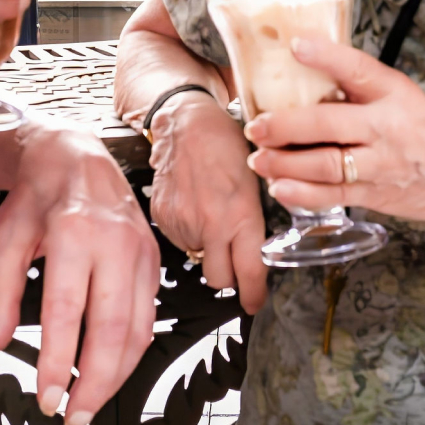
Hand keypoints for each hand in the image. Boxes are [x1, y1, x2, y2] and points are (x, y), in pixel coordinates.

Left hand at [0, 124, 159, 424]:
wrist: (74, 154)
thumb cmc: (39, 192)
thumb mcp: (5, 234)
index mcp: (74, 230)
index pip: (67, 312)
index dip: (58, 363)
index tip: (46, 396)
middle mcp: (114, 240)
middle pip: (112, 328)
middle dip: (95, 383)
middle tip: (72, 415)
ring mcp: (140, 249)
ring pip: (138, 328)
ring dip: (118, 375)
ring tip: (91, 403)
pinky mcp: (153, 258)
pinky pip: (149, 315)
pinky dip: (133, 350)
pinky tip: (113, 368)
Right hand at [147, 93, 267, 313]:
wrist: (186, 122)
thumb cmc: (225, 143)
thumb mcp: (257, 180)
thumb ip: (257, 219)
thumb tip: (262, 252)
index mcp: (241, 215)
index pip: (249, 274)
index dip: (255, 295)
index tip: (255, 302)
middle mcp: (210, 224)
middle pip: (219, 279)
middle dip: (228, 275)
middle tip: (232, 258)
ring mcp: (183, 221)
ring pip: (197, 258)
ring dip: (205, 248)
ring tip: (210, 216)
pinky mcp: (162, 216)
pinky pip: (178, 240)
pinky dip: (187, 232)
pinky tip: (193, 207)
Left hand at [245, 37, 424, 232]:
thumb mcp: (404, 95)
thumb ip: (360, 85)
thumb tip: (308, 62)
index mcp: (394, 96)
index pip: (359, 70)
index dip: (326, 55)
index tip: (296, 45)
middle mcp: (386, 130)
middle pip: (330, 124)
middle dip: (286, 126)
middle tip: (256, 125)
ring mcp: (381, 166)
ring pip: (326, 165)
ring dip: (285, 164)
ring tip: (258, 158)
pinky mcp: (378, 196)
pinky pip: (336, 196)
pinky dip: (304, 194)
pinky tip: (279, 188)